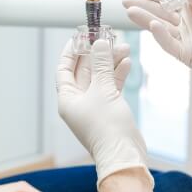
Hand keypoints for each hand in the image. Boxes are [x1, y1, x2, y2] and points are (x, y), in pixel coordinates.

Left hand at [56, 39, 151, 188]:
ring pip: (100, 77)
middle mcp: (78, 102)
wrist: (125, 155)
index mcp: (67, 98)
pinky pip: (110, 87)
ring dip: (110, 62)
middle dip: (96, 54)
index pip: (64, 69)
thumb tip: (99, 43)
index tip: (80, 36)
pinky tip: (126, 62)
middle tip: (107, 38)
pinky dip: (117, 75)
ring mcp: (94, 106)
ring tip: (122, 47)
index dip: (71, 51)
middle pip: (84, 71)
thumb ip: (101, 64)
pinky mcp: (109, 109)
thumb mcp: (103, 89)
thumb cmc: (107, 126)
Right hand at [123, 0, 191, 102]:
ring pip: (160, 28)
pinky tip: (154, 25)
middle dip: (143, 6)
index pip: (169, 1)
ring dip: (146, 20)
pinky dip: (161, 36)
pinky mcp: (188, 55)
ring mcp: (185, 40)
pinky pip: (171, 44)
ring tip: (131, 10)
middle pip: (159, 13)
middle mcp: (186, 25)